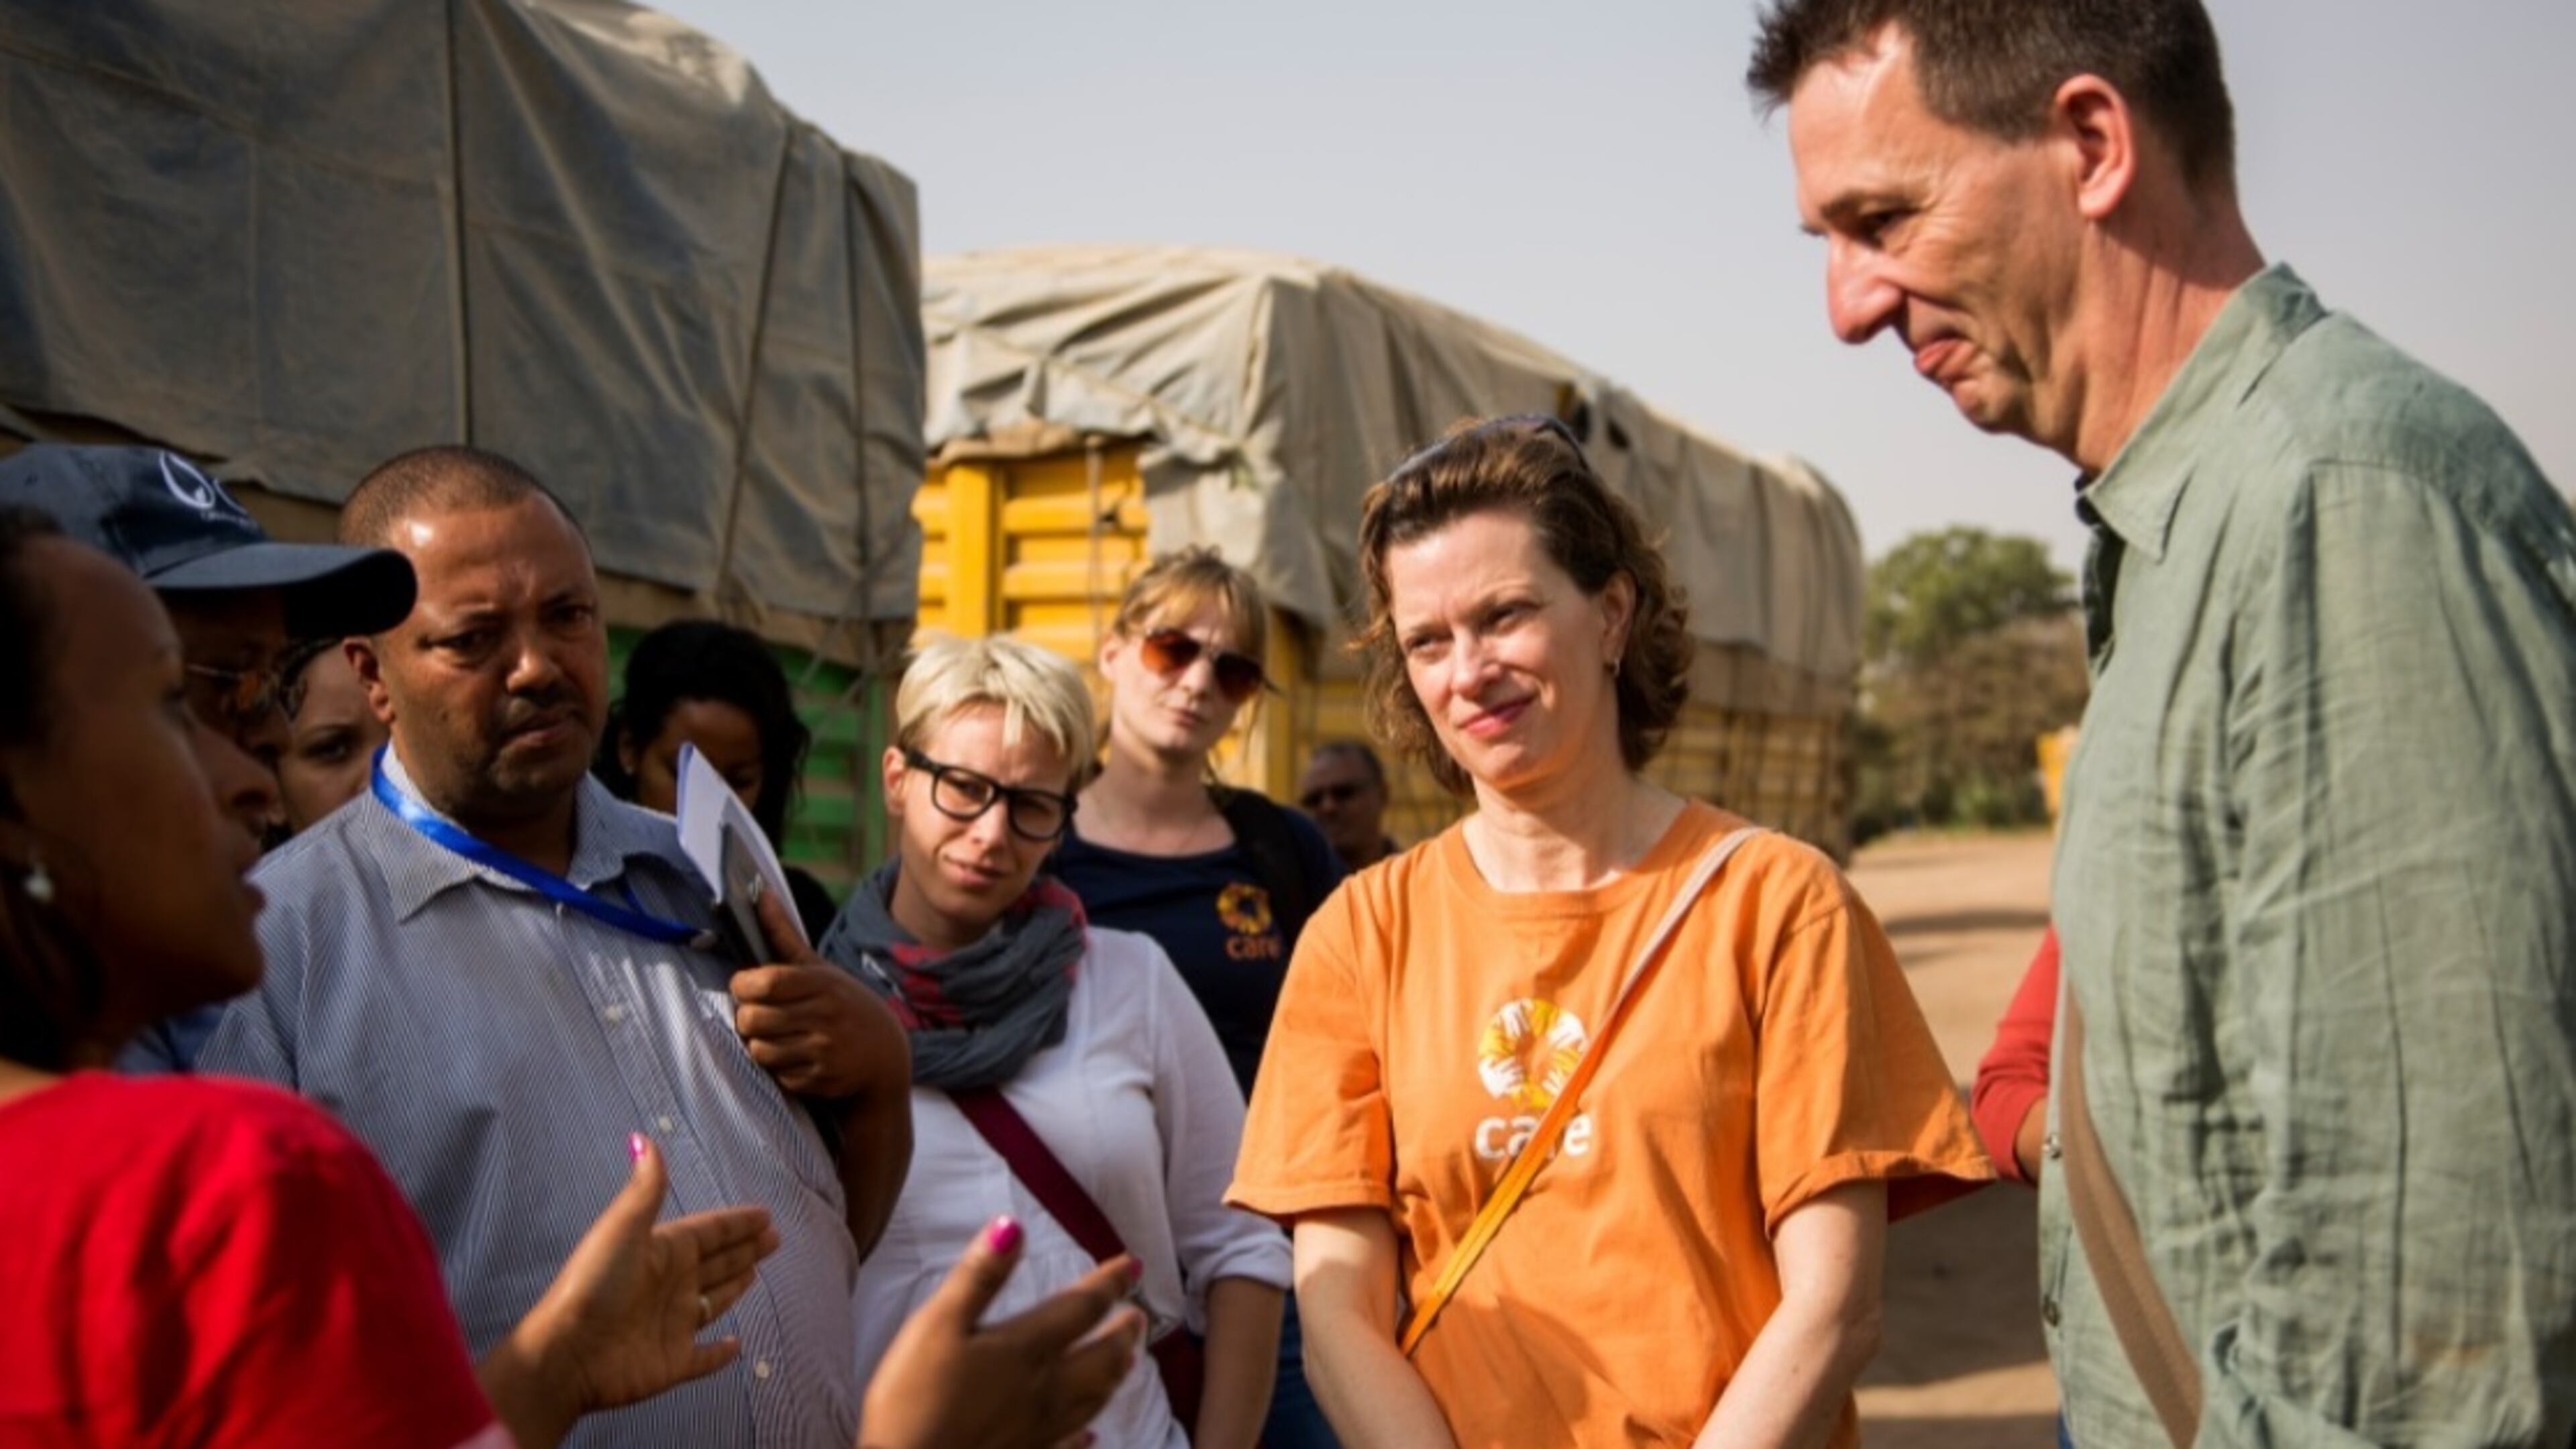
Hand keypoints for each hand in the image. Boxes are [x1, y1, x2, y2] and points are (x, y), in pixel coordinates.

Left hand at [480, 1135, 781, 1447]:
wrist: (568, 1352)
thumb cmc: (595, 1285)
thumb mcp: (622, 1229)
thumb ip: (645, 1188)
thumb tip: (643, 1137)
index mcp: (662, 1251)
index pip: (708, 1232)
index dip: (735, 1223)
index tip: (764, 1214)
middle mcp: (670, 1285)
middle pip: (716, 1262)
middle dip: (743, 1248)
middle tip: (774, 1238)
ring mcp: (673, 1325)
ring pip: (713, 1301)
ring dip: (734, 1286)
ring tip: (757, 1271)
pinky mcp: (674, 1362)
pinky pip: (705, 1357)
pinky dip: (722, 1353)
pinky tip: (737, 1345)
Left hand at [733, 887, 909, 1100]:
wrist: (885, 1055)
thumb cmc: (844, 1004)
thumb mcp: (820, 969)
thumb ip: (783, 935)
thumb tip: (759, 893)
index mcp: (822, 984)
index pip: (765, 982)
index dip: (743, 985)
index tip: (746, 986)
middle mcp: (824, 1016)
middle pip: (752, 1019)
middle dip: (747, 1018)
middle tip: (759, 1014)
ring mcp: (824, 1050)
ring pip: (759, 1050)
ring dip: (761, 1044)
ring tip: (777, 1036)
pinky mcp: (821, 1079)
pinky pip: (777, 1075)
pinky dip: (781, 1069)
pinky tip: (798, 1057)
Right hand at [859, 1217, 1148, 1448]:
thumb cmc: (914, 1399)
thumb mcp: (937, 1324)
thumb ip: (979, 1276)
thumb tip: (1012, 1226)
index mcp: (1026, 1349)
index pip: (1082, 1308)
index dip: (1110, 1283)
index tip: (1134, 1265)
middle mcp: (1044, 1390)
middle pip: (1101, 1358)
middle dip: (1124, 1334)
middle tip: (1139, 1317)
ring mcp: (1038, 1430)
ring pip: (1094, 1400)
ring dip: (1115, 1376)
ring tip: (1128, 1362)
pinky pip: (1067, 1446)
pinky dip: (1084, 1436)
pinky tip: (1090, 1437)